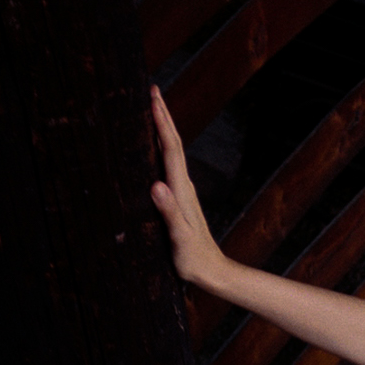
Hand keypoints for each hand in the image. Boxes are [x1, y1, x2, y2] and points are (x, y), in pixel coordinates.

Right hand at [149, 85, 227, 291]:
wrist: (213, 273)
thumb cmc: (195, 259)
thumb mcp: (180, 238)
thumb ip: (170, 212)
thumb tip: (157, 185)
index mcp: (182, 191)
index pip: (171, 148)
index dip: (162, 122)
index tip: (153, 97)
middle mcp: (184, 186)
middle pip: (173, 144)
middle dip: (163, 116)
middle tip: (151, 91)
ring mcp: (183, 192)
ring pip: (171, 152)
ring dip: (163, 129)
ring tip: (151, 109)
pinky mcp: (180, 200)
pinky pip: (168, 166)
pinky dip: (161, 149)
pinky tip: (154, 148)